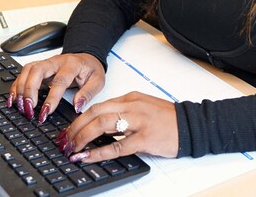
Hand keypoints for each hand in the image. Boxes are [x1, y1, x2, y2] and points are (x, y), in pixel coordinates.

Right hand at [8, 53, 103, 122]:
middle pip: (37, 71)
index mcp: (72, 64)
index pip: (59, 80)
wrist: (86, 58)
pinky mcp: (38, 68)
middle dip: (30, 91)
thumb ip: (88, 93)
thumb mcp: (98, 80)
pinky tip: (13, 99)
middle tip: (29, 109)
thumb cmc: (90, 70)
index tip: (46, 112)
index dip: (52, 97)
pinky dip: (15, 87)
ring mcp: (46, 63)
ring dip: (20, 89)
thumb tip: (77, 106)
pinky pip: (23, 74)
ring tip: (20, 107)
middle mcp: (56, 62)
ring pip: (27, 70)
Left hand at [59, 91, 178, 162]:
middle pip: (95, 113)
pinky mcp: (145, 138)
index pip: (98, 106)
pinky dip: (98, 152)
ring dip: (82, 138)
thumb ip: (123, 113)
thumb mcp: (143, 108)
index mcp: (131, 98)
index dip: (79, 118)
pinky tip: (87, 157)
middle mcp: (132, 106)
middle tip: (64, 141)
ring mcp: (138, 121)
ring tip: (72, 149)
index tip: (69, 130)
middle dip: (75, 128)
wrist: (190, 124)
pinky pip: (117, 146)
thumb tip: (100, 125)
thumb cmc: (167, 119)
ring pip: (102, 125)